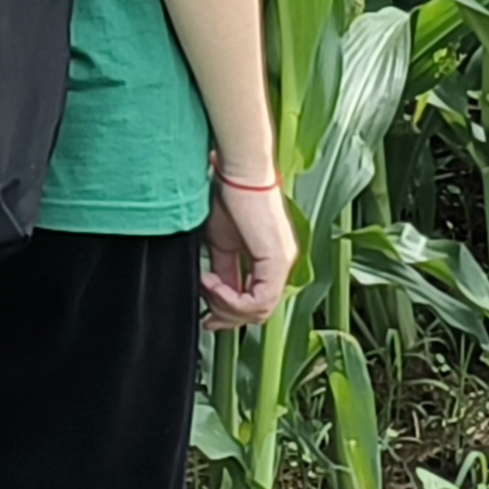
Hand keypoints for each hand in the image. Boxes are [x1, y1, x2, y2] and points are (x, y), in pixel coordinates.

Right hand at [200, 168, 296, 328]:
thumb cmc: (228, 194)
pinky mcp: (277, 260)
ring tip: (206, 285)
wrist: (237, 171)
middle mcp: (281, 263)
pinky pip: (259, 300)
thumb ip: (223, 271)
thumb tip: (215, 294)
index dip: (229, 314)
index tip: (208, 316)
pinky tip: (213, 283)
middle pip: (259, 312)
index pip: (256, 302)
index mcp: (270, 259)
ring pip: (260, 310)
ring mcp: (282, 262)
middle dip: (227, 316)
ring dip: (226, 306)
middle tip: (207, 313)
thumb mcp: (221, 243)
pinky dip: (232, 300)